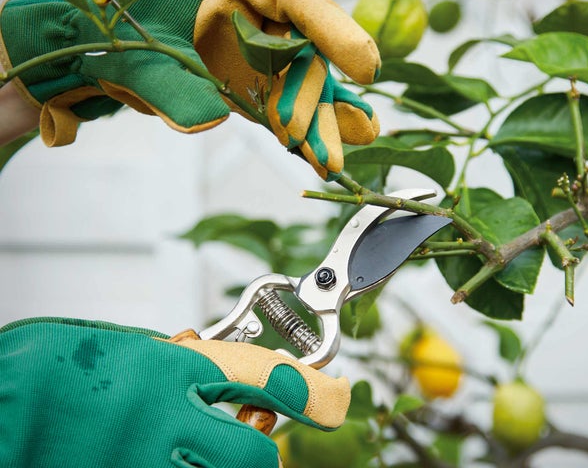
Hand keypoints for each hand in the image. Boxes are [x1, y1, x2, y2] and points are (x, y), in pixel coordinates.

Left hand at [0, 0, 380, 179]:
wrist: (96, 51)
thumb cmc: (116, 32)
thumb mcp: (135, 55)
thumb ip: (169, 85)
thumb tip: (206, 118)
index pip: (297, 0)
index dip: (336, 31)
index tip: (365, 65)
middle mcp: (259, 21)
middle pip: (307, 55)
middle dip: (318, 101)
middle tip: (321, 139)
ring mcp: (260, 57)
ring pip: (304, 90)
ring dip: (319, 127)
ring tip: (334, 162)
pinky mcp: (256, 89)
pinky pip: (287, 111)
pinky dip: (305, 135)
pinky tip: (325, 157)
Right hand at [0, 318, 350, 467]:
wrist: (2, 405)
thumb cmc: (66, 368)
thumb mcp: (144, 351)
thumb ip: (197, 366)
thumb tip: (248, 386)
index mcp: (171, 369)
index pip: (267, 378)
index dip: (312, 393)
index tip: (334, 400)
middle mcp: (161, 422)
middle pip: (254, 458)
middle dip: (262, 449)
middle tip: (254, 434)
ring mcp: (142, 463)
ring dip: (222, 464)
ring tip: (198, 442)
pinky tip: (171, 454)